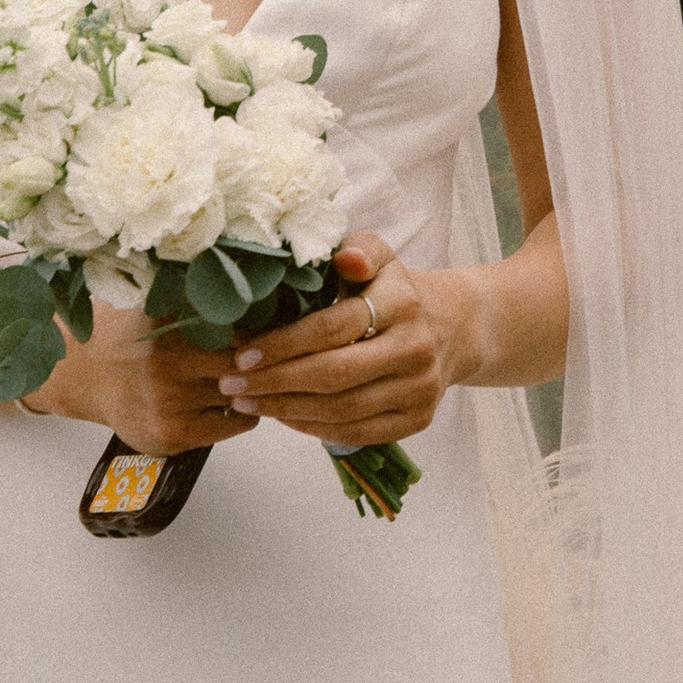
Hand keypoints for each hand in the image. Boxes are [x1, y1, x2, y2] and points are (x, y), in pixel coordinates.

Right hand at [28, 297, 253, 453]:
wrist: (91, 376)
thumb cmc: (140, 336)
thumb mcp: (165, 307)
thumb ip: (206, 305)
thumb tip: (268, 298)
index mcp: (172, 319)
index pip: (244, 325)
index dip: (264, 328)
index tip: (275, 330)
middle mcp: (168, 358)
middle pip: (245, 361)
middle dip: (261, 360)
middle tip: (271, 357)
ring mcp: (169, 399)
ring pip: (241, 391)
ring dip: (252, 386)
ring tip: (250, 378)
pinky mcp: (172, 433)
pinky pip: (233, 423)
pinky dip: (243, 412)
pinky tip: (233, 402)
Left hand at [216, 235, 470, 448]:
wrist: (451, 327)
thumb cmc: (393, 289)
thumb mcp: (379, 256)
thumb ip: (356, 249)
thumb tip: (344, 258)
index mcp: (402, 303)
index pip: (332, 329)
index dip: (282, 344)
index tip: (240, 354)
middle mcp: (416, 348)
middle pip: (334, 375)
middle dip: (275, 382)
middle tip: (231, 385)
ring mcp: (420, 389)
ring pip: (342, 410)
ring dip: (286, 410)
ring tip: (247, 402)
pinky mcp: (418, 420)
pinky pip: (357, 433)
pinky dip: (314, 429)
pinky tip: (283, 416)